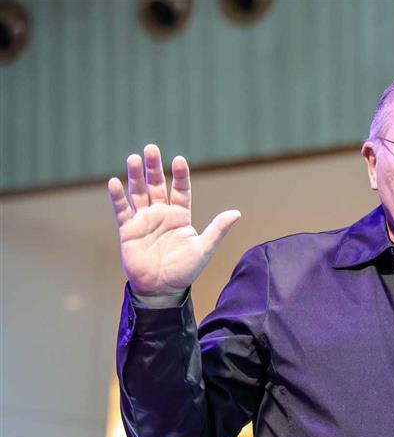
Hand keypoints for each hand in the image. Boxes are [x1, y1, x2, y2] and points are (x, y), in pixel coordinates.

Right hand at [108, 143, 240, 297]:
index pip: (181, 190)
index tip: (178, 160)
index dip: (180, 175)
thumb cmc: (185, 270)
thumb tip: (236, 213)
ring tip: (133, 158)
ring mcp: (144, 220)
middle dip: (154, 167)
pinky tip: (114, 182)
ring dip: (135, 175)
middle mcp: (161, 214)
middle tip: (151, 148)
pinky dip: (118, 197)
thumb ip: (217, 229)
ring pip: (138, 192)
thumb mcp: (203, 249)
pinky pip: (122, 210)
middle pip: (157, 185)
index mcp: (180, 216)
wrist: (162, 288)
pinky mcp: (128, 229)